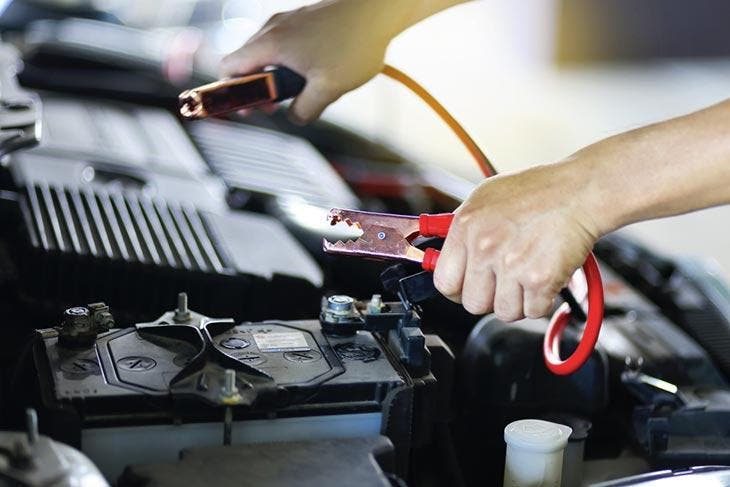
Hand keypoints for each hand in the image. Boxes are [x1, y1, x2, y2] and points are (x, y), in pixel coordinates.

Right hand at [221, 0, 397, 123]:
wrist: (377, 10)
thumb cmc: (354, 43)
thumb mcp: (328, 89)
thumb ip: (304, 110)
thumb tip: (293, 117)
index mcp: (271, 44)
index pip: (228, 69)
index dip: (232, 93)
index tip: (249, 109)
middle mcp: (273, 29)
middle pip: (246, 62)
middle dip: (256, 88)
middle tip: (276, 107)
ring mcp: (287, 22)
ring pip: (266, 54)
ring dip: (274, 76)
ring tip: (298, 92)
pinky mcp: (302, 20)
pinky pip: (283, 45)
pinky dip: (288, 63)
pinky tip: (312, 74)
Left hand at [433, 162, 601, 320]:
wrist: (580, 192)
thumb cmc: (537, 192)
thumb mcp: (485, 198)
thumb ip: (461, 229)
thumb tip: (439, 255)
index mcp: (465, 226)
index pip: (443, 281)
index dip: (457, 289)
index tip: (466, 287)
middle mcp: (484, 246)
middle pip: (472, 303)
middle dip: (489, 297)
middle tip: (504, 281)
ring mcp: (510, 265)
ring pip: (503, 311)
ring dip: (517, 301)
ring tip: (526, 275)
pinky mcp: (539, 279)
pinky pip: (532, 311)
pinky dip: (541, 301)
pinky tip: (544, 278)